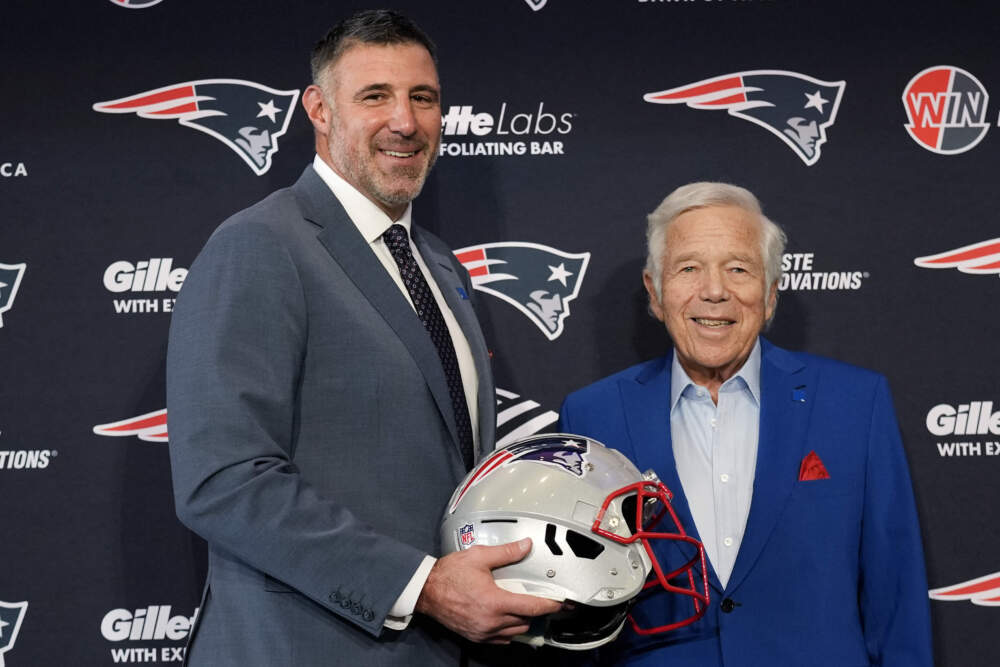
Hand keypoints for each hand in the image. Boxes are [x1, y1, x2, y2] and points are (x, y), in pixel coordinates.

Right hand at [415, 537, 562, 642]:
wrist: (426, 591)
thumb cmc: (448, 575)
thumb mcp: (479, 557)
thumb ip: (506, 553)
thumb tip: (525, 546)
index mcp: (494, 602)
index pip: (532, 607)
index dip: (550, 604)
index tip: (561, 603)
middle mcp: (491, 621)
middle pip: (526, 621)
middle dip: (536, 611)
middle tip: (542, 599)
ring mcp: (483, 632)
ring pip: (515, 632)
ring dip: (522, 620)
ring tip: (523, 606)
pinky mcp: (476, 636)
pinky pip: (501, 639)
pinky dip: (509, 630)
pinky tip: (507, 617)